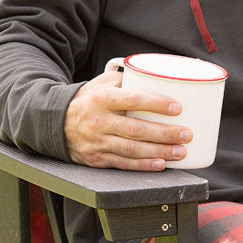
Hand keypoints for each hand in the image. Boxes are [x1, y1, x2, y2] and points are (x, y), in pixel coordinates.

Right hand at [63, 68, 191, 169]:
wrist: (56, 123)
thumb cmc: (88, 100)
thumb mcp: (102, 83)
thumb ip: (127, 80)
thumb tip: (158, 76)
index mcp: (102, 99)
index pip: (132, 100)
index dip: (156, 104)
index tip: (177, 107)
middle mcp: (99, 121)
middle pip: (136, 130)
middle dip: (165, 134)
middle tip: (186, 134)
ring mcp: (98, 142)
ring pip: (132, 150)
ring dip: (159, 152)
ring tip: (180, 152)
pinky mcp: (97, 159)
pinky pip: (124, 164)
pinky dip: (144, 165)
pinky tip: (160, 164)